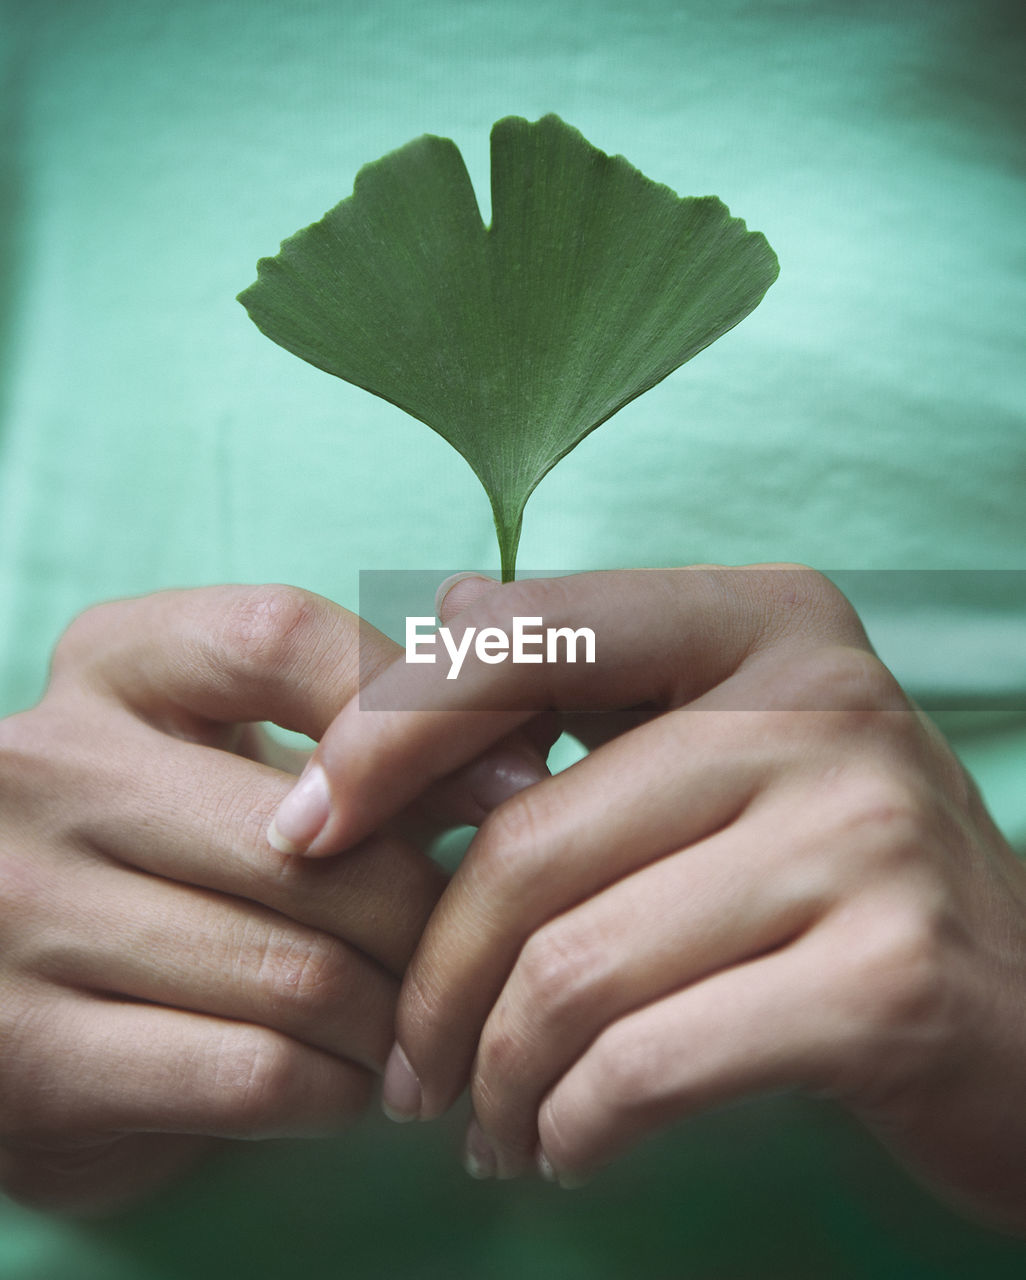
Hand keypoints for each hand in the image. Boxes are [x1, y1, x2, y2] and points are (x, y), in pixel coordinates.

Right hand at [0, 583, 543, 1212]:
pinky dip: (337, 1090)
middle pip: (319, 840)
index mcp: (108, 667)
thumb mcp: (236, 756)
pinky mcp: (26, 1058)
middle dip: (428, 912)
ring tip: (416, 1020)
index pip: (282, 640)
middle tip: (472, 947)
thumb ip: (362, 735)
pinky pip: (253, 1073)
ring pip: (299, 970)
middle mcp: (43, 770)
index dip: (419, 713)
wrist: (15, 998)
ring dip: (393, 1014)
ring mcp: (18, 912)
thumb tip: (525, 749)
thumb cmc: (169, 855)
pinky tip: (348, 1079)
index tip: (515, 781)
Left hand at [276, 567, 1025, 1233]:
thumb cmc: (832, 873)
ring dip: (494, 1072)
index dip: (386, 736)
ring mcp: (866, 836)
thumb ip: (592, 675)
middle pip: (530, 838)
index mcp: (762, 620)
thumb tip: (441, 606)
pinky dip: (573, 1125)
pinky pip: (648, 1063)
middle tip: (407, 1059)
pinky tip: (564, 1145)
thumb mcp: (726, 744)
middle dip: (433, 974)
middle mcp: (822, 703)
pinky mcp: (891, 982)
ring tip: (482, 1116)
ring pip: (575, 966)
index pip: (521, 641)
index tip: (307, 836)